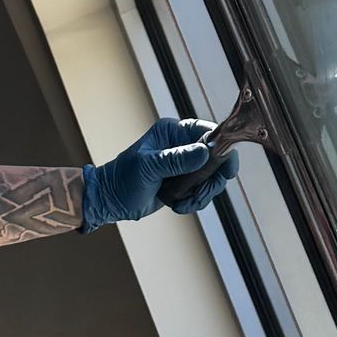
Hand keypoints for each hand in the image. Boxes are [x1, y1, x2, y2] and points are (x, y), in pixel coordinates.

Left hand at [81, 118, 239, 227]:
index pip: (206, 131)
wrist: (110, 201)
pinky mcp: (184, 182)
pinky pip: (202, 190)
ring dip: (202, 193)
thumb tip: (204, 152)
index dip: (221, 147)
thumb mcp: (149, 167)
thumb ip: (177, 159)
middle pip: (216, 157)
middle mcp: (181, 145)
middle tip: (200, 193)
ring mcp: (184, 165)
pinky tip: (178, 205)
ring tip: (183, 202)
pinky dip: (194, 201)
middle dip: (211, 179)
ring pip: (212, 177)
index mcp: (171, 132)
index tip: (226, 167)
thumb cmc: (122, 179)